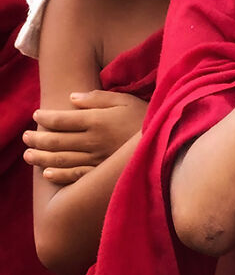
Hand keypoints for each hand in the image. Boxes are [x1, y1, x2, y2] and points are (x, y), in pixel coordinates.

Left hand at [24, 90, 147, 183]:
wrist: (168, 140)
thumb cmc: (146, 117)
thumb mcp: (125, 100)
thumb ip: (98, 98)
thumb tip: (72, 98)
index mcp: (96, 121)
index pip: (61, 119)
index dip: (45, 118)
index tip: (36, 116)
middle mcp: (93, 141)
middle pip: (56, 141)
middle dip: (37, 139)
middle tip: (25, 137)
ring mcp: (97, 159)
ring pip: (61, 159)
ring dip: (40, 157)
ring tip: (28, 155)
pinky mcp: (104, 174)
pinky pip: (77, 176)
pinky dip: (60, 175)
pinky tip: (47, 173)